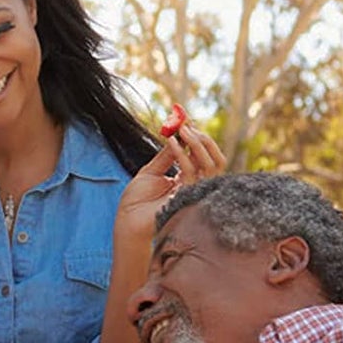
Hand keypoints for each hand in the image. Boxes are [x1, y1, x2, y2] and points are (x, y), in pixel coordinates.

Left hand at [114, 123, 226, 247]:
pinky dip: (182, 154)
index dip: (197, 138)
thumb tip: (178, 134)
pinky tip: (171, 142)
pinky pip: (193, 172)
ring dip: (196, 143)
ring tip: (180, 130)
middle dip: (202, 140)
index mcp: (188, 181)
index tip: (186, 121)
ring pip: (211, 165)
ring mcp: (194, 192)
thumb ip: (168, 155)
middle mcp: (196, 187)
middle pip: (215, 160)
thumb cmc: (136, 201)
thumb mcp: (152, 171)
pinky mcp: (188, 197)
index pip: (203, 157)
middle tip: (186, 125)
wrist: (127, 221)